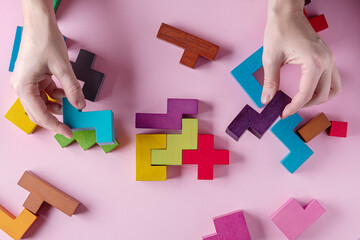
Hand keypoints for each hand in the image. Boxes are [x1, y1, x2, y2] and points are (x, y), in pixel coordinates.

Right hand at [10, 0, 84, 137]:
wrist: (40, 24)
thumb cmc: (45, 41)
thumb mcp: (63, 68)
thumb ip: (72, 89)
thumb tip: (80, 105)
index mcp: (24, 87)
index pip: (40, 115)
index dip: (55, 126)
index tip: (68, 133)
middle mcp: (22, 87)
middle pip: (40, 111)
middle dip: (57, 118)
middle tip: (72, 124)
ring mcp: (27, 82)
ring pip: (43, 103)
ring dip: (58, 105)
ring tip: (73, 104)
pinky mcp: (34, 78)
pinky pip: (46, 93)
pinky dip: (57, 95)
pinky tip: (68, 93)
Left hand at [262, 0, 341, 117]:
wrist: (287, 13)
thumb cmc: (279, 31)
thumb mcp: (271, 59)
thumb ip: (270, 82)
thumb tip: (266, 100)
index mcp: (314, 62)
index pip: (306, 94)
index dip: (293, 107)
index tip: (282, 113)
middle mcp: (326, 61)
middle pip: (323, 95)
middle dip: (305, 105)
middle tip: (288, 108)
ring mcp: (329, 58)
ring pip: (333, 89)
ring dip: (318, 99)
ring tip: (300, 102)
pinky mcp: (327, 56)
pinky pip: (333, 79)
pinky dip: (323, 89)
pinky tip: (308, 90)